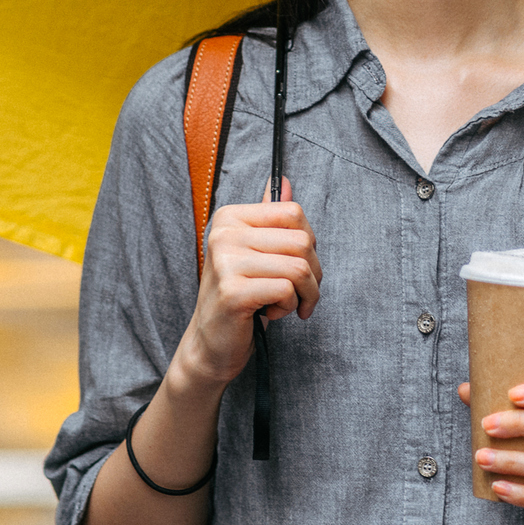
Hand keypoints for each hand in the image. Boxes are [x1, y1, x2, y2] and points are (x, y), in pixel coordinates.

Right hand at [173, 179, 320, 390]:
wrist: (211, 343)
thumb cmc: (239, 296)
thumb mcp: (254, 252)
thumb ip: (268, 217)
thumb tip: (284, 181)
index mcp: (230, 217)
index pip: (293, 212)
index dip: (308, 243)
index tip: (300, 265)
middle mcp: (224, 234)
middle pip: (302, 241)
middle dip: (312, 273)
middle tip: (298, 293)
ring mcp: (225, 262)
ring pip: (299, 268)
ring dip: (304, 294)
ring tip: (285, 304)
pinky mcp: (233, 292)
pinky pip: (287, 290)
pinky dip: (289, 307)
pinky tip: (270, 314)